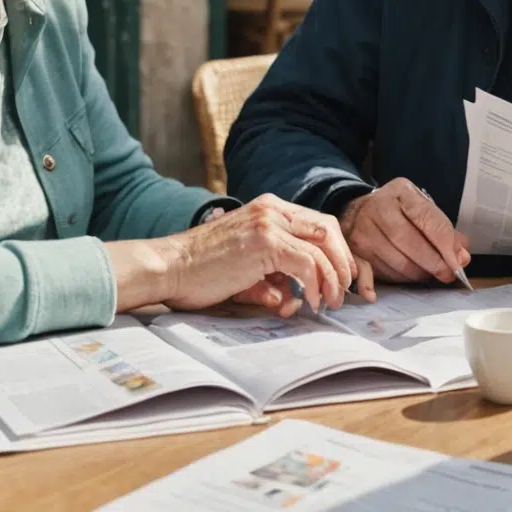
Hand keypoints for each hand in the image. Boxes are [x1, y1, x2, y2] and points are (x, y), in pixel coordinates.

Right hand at [157, 194, 372, 316]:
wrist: (168, 267)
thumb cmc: (200, 270)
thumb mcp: (243, 264)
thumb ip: (269, 275)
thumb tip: (287, 298)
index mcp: (269, 208)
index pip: (318, 223)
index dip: (337, 250)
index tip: (343, 276)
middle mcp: (272, 210)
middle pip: (328, 230)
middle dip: (343, 262)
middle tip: (344, 291)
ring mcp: (269, 224)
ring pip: (322, 247)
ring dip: (332, 278)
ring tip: (328, 302)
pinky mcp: (264, 243)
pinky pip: (307, 263)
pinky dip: (314, 284)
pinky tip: (307, 301)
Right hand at [339, 178, 470, 284]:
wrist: (358, 211)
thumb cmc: (398, 213)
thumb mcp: (422, 210)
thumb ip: (444, 232)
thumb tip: (461, 258)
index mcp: (401, 192)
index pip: (427, 219)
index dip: (445, 245)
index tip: (457, 264)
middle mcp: (378, 208)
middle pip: (408, 241)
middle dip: (432, 263)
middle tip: (446, 274)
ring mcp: (362, 230)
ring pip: (395, 261)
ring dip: (416, 274)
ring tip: (426, 274)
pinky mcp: (353, 250)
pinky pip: (373, 273)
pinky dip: (386, 283)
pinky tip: (389, 288)